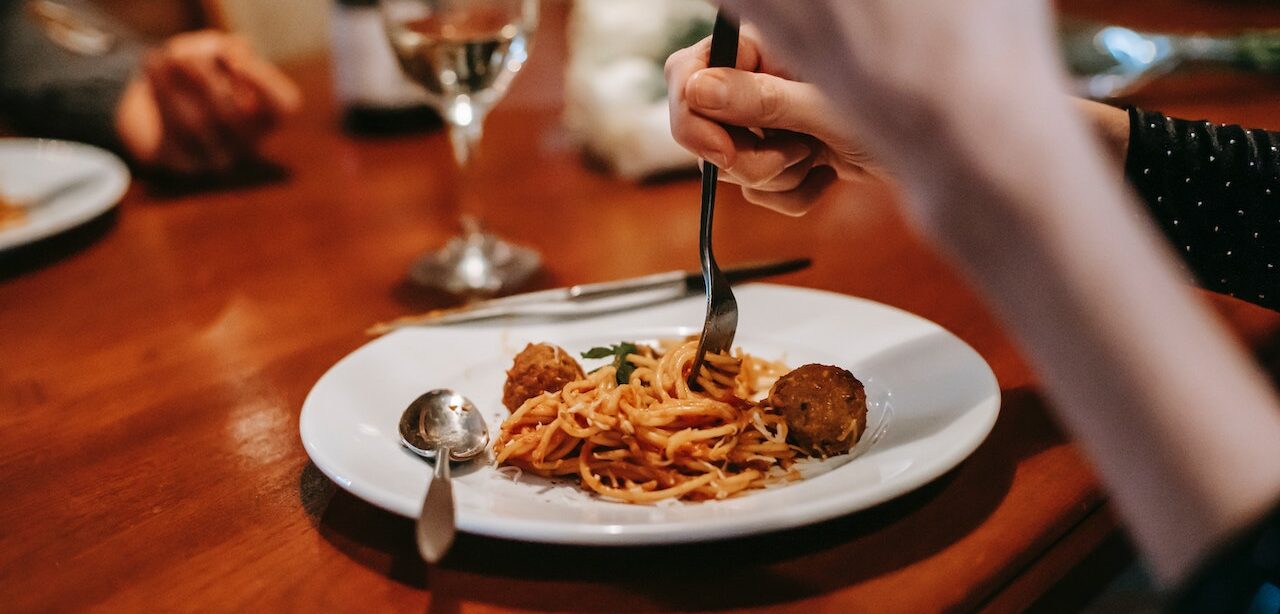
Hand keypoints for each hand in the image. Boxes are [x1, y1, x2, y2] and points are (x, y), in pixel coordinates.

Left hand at [115, 30, 301, 174]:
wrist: (166, 101)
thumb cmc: (202, 71)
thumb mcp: (217, 50)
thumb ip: (228, 48)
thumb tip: (234, 54)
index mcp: (268, 115)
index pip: (283, 106)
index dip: (263, 83)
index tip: (234, 60)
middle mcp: (250, 142)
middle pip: (235, 115)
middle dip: (206, 81)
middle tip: (183, 57)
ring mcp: (218, 157)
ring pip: (198, 125)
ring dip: (176, 86)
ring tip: (161, 58)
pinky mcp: (184, 162)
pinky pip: (171, 132)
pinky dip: (159, 95)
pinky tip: (150, 66)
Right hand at [666, 28, 879, 215]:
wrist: (931, 155)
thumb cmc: (899, 113)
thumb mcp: (826, 107)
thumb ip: (761, 99)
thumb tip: (699, 91)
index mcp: (761, 48)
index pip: (688, 73)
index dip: (694, 117)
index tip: (723, 151)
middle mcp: (756, 80)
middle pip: (702, 127)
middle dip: (744, 157)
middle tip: (792, 155)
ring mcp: (766, 120)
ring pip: (728, 166)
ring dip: (774, 176)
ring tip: (817, 158)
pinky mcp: (778, 156)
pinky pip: (755, 190)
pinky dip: (789, 195)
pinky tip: (823, 176)